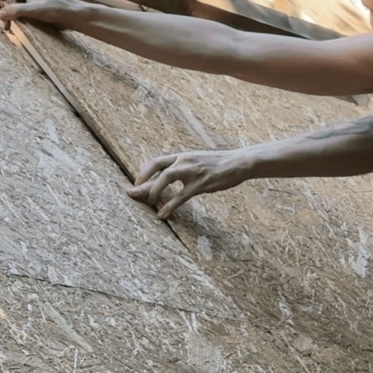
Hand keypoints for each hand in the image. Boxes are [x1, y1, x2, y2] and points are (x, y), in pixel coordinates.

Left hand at [128, 150, 249, 218]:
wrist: (239, 162)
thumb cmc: (221, 163)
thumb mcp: (200, 160)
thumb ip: (186, 165)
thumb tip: (173, 170)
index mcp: (184, 156)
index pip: (158, 160)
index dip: (145, 170)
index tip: (137, 180)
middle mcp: (184, 161)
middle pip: (156, 166)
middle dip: (142, 178)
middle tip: (133, 190)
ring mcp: (192, 172)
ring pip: (165, 178)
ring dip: (153, 190)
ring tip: (148, 202)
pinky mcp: (200, 184)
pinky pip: (180, 197)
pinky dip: (169, 207)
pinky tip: (162, 215)